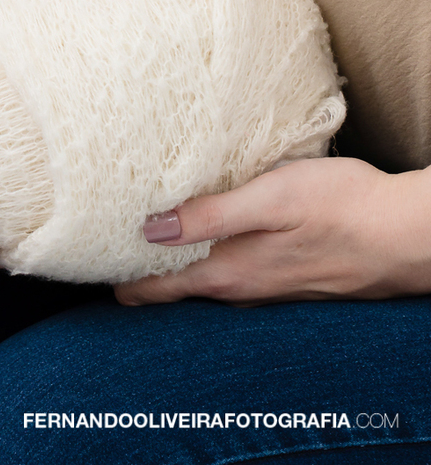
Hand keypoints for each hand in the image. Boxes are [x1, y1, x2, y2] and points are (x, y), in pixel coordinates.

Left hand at [117, 157, 430, 306]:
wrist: (407, 235)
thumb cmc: (342, 207)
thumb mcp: (270, 198)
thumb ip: (210, 215)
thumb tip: (150, 227)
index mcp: (230, 274)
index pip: (154, 289)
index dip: (119, 274)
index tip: (91, 253)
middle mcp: (243, 291)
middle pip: (173, 289)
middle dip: (139, 268)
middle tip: (106, 238)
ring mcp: (267, 290)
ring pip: (203, 284)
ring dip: (174, 264)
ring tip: (145, 235)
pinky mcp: (287, 280)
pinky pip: (234, 277)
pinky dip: (208, 260)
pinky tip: (207, 237)